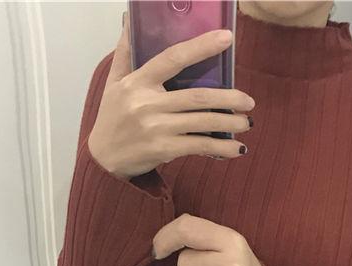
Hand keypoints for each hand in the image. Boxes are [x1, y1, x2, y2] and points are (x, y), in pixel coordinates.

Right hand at [88, 12, 254, 178]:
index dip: (201, 47)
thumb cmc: (111, 118)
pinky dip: (221, 147)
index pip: (173, 58)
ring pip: (202, 121)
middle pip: (197, 96)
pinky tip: (237, 148)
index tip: (226, 38)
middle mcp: (148, 103)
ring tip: (246, 122)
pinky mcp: (164, 149)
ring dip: (230, 122)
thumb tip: (130, 20)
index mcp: (138, 82)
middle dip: (228, 98)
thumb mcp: (114, 83)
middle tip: (249, 100)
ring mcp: (157, 128)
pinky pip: (199, 146)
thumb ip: (126, 52)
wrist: (103, 159)